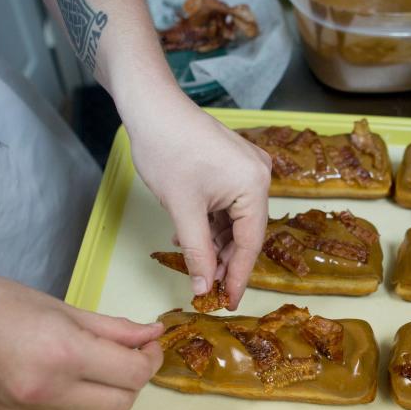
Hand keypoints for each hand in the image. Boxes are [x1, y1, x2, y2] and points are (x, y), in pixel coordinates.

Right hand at [0, 271, 162, 409]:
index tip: (150, 344)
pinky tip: (68, 378)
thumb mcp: (60, 307)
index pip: (132, 374)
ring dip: (107, 393)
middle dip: (134, 380)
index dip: (150, 359)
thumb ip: (112, 327)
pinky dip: (79, 403)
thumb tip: (151, 334)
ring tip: (95, 363)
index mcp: (62, 355)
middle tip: (131, 355)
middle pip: (121, 404)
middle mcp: (48, 393)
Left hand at [125, 95, 271, 309]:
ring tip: (194, 262)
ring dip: (214, 242)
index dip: (237, 277)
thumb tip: (203, 288)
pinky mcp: (233, 164)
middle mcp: (259, 176)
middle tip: (207, 288)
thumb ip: (197, 252)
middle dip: (223, 260)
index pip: (250, 244)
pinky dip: (210, 222)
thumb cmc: (167, 149)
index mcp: (255, 186)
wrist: (151, 106)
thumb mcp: (182, 210)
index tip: (228, 303)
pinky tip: (191, 235)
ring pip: (234, 220)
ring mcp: (247, 168)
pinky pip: (227, 204)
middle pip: (245, 232)